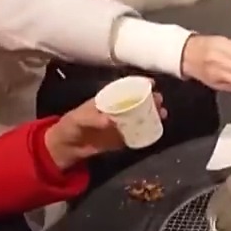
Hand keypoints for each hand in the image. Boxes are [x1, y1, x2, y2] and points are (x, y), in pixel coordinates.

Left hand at [45, 93, 166, 168]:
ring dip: (153, 114)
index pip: (125, 88)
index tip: (151, 83)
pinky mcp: (122, 138)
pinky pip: (137, 134)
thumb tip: (111, 120)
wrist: (67, 147)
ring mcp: (121, 124)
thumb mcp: (78, 119)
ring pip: (140, 116)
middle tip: (160, 100)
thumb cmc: (70, 127)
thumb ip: (94, 118)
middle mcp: (117, 109)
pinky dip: (147, 132)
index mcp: (107, 99)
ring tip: (162, 114)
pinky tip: (157, 130)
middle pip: (137, 101)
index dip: (138, 84)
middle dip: (150, 99)